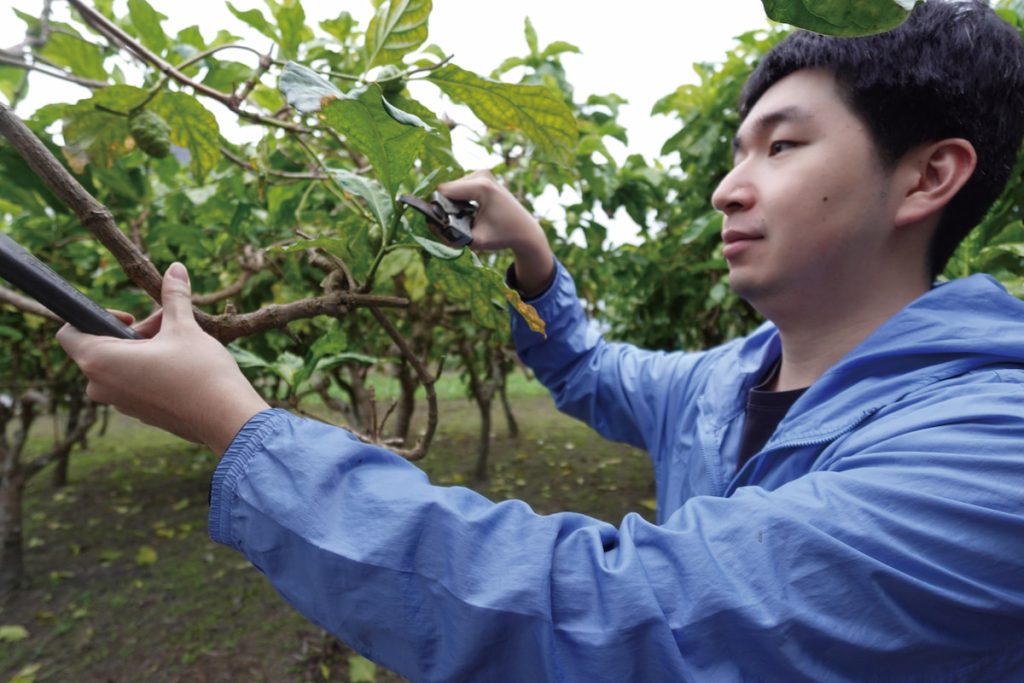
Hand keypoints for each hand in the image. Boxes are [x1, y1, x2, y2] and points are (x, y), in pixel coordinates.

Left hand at [57, 263, 269, 455]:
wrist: (225, 418)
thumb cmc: (199, 372)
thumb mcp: (184, 327)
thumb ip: (174, 297)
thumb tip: (175, 268)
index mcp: (100, 361)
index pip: (69, 333)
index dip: (97, 317)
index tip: (131, 316)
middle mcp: (101, 386)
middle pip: (102, 347)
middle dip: (133, 330)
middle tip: (167, 323)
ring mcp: (120, 404)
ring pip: (120, 366)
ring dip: (144, 348)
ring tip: (180, 341)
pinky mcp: (140, 414)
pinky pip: (134, 384)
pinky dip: (151, 369)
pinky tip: (183, 365)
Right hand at [437, 171, 554, 295]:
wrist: (525, 230)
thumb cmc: (502, 236)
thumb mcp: (475, 241)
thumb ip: (450, 235)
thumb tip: (429, 225)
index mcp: (481, 187)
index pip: (444, 191)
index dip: (437, 207)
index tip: (441, 223)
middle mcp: (482, 175)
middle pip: (447, 187)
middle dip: (445, 205)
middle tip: (454, 223)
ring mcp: (483, 173)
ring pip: (452, 186)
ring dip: (452, 202)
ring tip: (463, 218)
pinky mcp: (483, 176)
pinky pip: (460, 186)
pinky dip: (459, 198)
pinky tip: (468, 211)